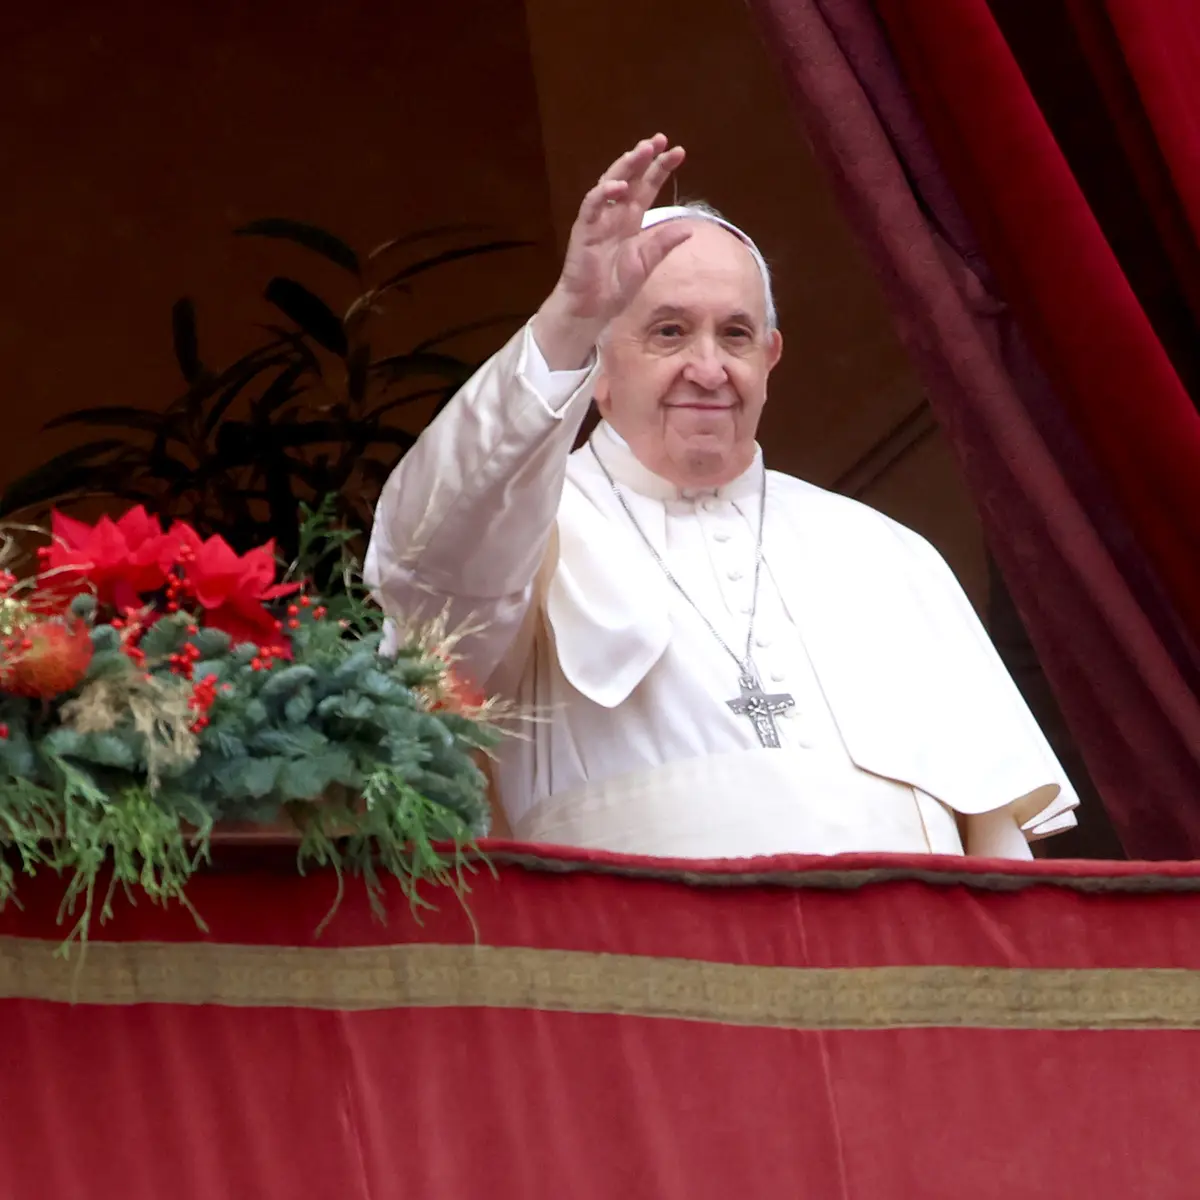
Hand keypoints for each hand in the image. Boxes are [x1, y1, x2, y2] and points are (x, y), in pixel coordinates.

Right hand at [533, 134, 687, 368]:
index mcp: (631, 219)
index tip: (679, 152)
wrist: (593, 309)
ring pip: (609, 184)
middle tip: (659, 140)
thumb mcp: (647, 263)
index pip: (647, 187)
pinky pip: (592, 206)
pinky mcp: (584, 230)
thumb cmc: (616, 286)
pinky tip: (620, 185)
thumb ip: (664, 244)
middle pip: (630, 178)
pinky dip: (604, 193)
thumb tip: (689, 227)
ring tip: (641, 152)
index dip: (661, 169)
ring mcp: (598, 220)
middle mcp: (615, 214)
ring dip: (625, 167)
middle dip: (643, 158)